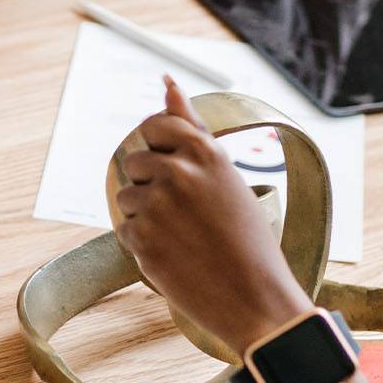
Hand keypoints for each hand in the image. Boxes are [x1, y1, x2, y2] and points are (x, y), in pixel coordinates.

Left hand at [113, 77, 313, 357]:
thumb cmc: (247, 236)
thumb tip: (167, 79)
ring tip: (183, 237)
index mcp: (203, 150)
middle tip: (189, 215)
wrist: (258, 302)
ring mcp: (157, 206)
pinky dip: (142, 244)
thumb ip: (191, 126)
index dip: (163, 151)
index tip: (179, 172)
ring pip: (126, 196)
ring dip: (145, 215)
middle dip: (153, 185)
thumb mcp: (225, 173)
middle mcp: (177, 171)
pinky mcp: (142, 240)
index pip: (154, 126)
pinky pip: (125, 229)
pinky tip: (174, 257)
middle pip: (136, 162)